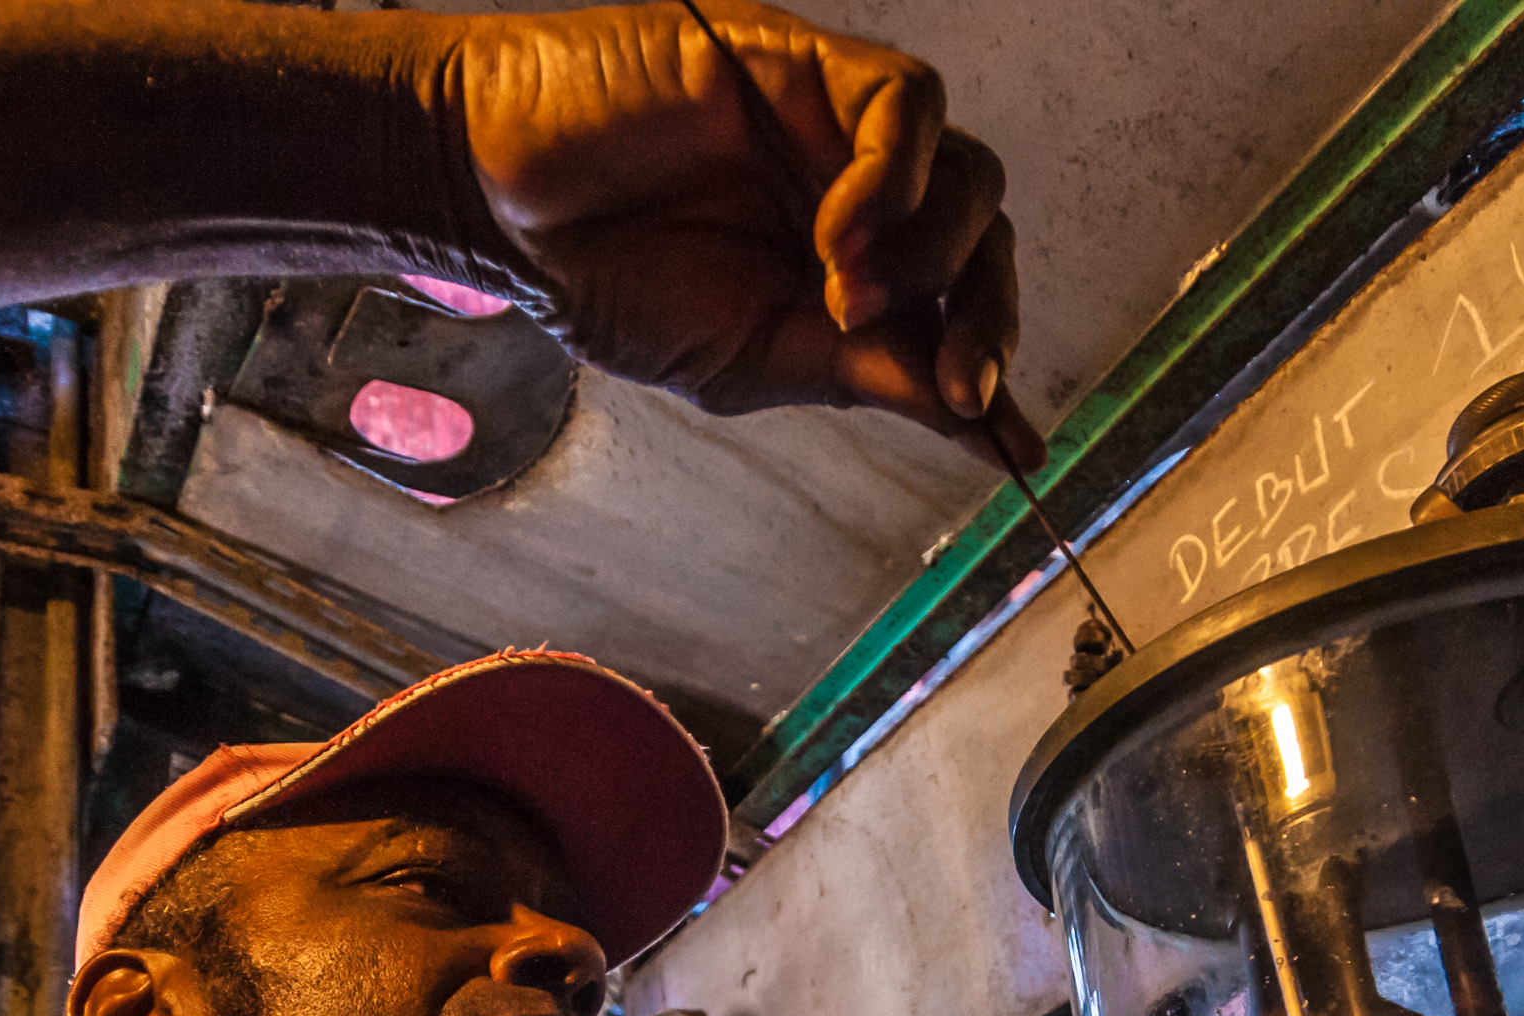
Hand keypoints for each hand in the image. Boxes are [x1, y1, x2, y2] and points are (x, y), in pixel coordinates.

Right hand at [444, 2, 1043, 469]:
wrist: (507, 208)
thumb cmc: (613, 279)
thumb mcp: (754, 360)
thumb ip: (868, 378)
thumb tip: (978, 429)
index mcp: (859, 273)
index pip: (963, 307)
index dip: (996, 364)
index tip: (1016, 445)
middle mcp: (869, 200)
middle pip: (989, 240)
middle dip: (987, 320)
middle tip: (957, 385)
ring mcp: (845, 130)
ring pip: (969, 174)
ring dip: (932, 256)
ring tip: (847, 301)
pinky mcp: (809, 62)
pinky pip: (904, 104)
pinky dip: (891, 180)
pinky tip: (838, 236)